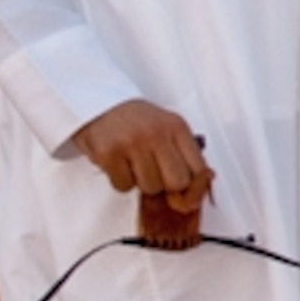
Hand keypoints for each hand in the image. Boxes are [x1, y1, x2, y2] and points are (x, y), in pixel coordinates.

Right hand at [73, 100, 213, 213]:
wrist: (99, 104)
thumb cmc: (135, 120)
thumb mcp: (166, 127)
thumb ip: (183, 153)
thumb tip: (199, 190)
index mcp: (176, 127)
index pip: (200, 169)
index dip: (195, 189)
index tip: (189, 196)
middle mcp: (157, 134)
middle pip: (177, 183)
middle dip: (167, 186)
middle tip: (156, 174)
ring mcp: (132, 144)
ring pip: (151, 187)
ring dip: (142, 182)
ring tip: (134, 164)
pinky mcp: (109, 154)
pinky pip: (124, 186)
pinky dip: (121, 181)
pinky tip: (119, 163)